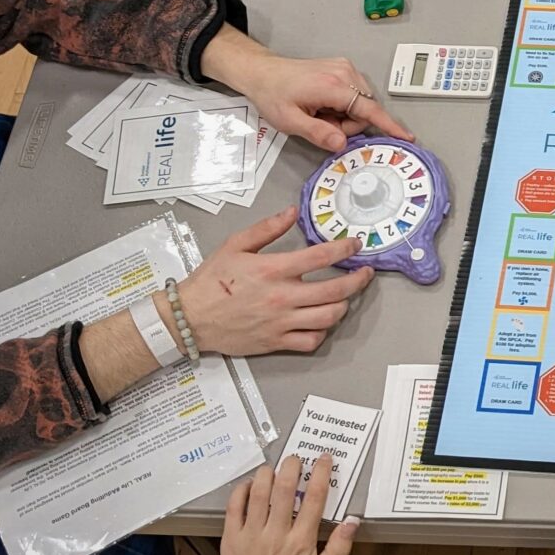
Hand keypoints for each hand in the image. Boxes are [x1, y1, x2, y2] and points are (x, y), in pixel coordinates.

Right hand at [177, 207, 374, 355]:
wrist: (189, 318)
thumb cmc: (210, 281)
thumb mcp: (235, 245)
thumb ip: (267, 228)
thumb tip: (292, 212)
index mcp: (273, 270)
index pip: (320, 257)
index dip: (344, 249)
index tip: (355, 245)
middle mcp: (282, 297)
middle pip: (335, 290)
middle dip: (358, 280)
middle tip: (365, 273)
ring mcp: (281, 322)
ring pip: (329, 317)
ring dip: (344, 306)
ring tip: (345, 297)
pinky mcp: (276, 342)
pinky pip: (311, 341)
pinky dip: (323, 332)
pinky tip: (322, 321)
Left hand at [222, 452, 357, 554]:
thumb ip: (339, 549)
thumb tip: (353, 520)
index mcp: (301, 542)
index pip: (315, 499)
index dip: (321, 474)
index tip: (324, 458)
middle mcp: (276, 534)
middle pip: (285, 488)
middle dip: (292, 466)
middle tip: (295, 458)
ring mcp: (251, 535)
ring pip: (258, 492)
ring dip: (266, 474)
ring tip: (272, 468)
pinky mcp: (231, 539)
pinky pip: (234, 507)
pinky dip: (241, 491)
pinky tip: (248, 486)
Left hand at [234, 48, 413, 152]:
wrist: (262, 72)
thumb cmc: (273, 94)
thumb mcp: (290, 121)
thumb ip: (318, 133)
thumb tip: (342, 143)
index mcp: (332, 86)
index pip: (368, 110)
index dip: (388, 125)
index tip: (406, 137)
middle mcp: (344, 73)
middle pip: (364, 110)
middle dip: (347, 125)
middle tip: (321, 124)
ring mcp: (344, 68)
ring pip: (360, 104)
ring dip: (344, 116)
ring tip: (319, 113)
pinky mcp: (342, 69)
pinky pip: (354, 95)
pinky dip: (342, 106)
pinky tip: (323, 105)